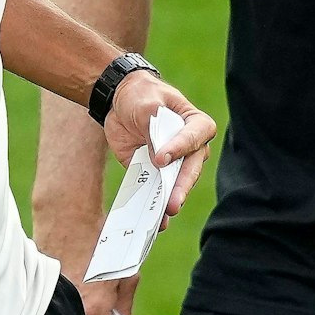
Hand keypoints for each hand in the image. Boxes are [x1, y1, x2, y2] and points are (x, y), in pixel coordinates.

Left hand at [101, 72, 215, 219]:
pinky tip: (152, 218)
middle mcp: (189, 146)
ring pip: (177, 184)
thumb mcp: (147, 103)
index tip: (162, 159)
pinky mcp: (154, 172)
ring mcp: (173, 162)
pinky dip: (153, 204)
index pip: (196, 136)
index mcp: (195, 123)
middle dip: (181, 186)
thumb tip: (159, 158)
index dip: (181, 148)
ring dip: (169, 200)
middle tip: (172, 202)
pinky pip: (156, 190)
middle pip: (191, 168)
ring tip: (162, 216)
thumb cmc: (141, 95)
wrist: (119, 102)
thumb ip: (153, 127)